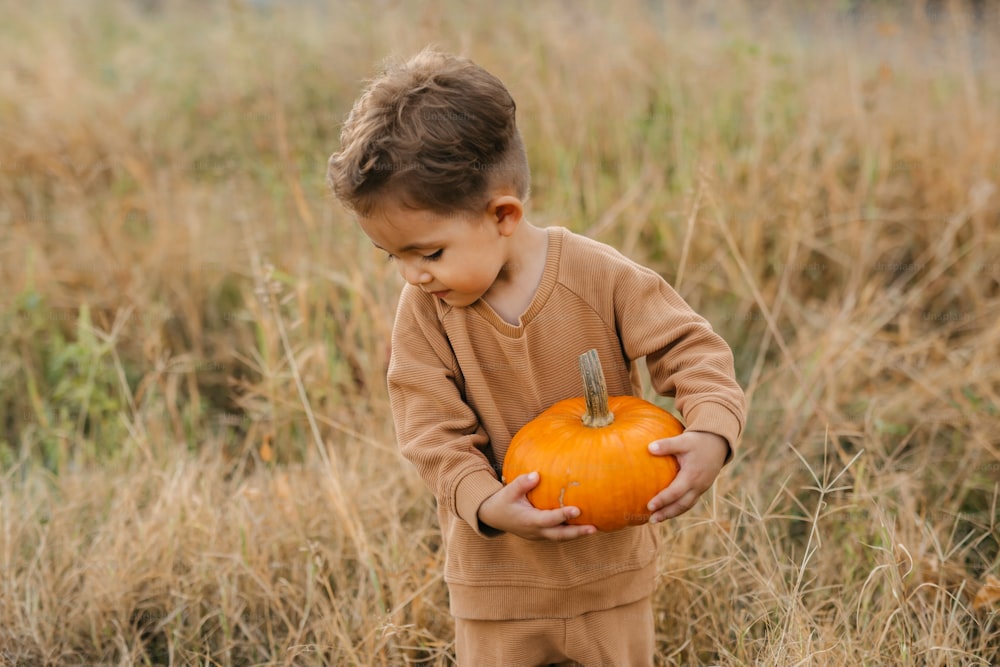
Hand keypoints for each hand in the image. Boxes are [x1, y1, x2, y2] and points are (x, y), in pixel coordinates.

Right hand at [478, 471, 597, 540]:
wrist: (493, 517)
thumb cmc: (503, 501)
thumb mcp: (509, 490)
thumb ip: (522, 483)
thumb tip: (537, 474)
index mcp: (528, 520)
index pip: (549, 519)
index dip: (563, 515)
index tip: (577, 509)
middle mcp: (535, 531)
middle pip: (559, 535)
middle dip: (577, 533)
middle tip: (594, 528)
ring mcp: (539, 535)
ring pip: (560, 537)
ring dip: (577, 534)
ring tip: (594, 528)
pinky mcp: (541, 534)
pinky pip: (558, 535)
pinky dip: (570, 532)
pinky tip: (583, 526)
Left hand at [645, 430, 728, 522]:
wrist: (719, 443)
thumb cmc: (698, 442)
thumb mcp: (683, 440)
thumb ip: (667, 445)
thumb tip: (649, 448)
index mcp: (692, 475)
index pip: (675, 492)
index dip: (662, 500)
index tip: (649, 506)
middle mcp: (698, 485)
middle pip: (681, 505)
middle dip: (666, 513)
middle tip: (651, 520)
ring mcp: (701, 488)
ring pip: (686, 506)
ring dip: (671, 514)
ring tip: (656, 519)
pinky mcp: (701, 488)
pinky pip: (689, 502)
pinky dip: (678, 508)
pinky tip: (666, 510)